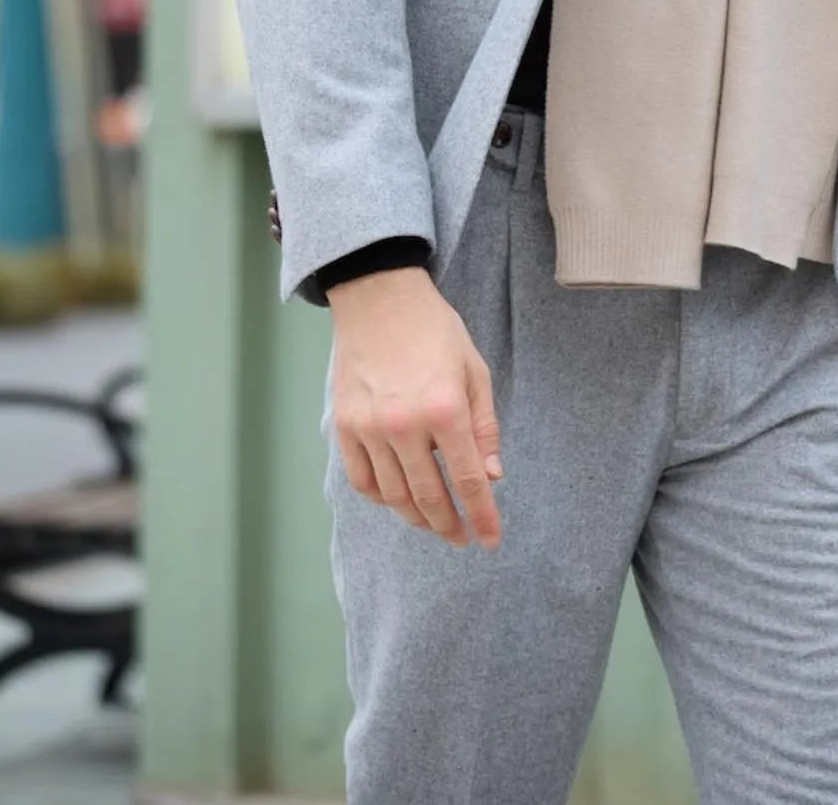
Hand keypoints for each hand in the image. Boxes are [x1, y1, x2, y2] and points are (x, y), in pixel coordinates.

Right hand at [327, 267, 503, 549]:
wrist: (379, 297)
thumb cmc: (434, 330)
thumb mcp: (474, 369)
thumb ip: (484, 426)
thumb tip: (492, 476)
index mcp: (445, 409)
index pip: (468, 480)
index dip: (482, 516)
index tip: (490, 540)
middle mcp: (406, 425)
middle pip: (429, 497)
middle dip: (449, 525)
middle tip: (460, 538)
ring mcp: (370, 428)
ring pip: (394, 496)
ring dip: (416, 518)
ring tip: (433, 523)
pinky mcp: (345, 426)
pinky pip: (362, 480)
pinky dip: (381, 498)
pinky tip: (397, 498)